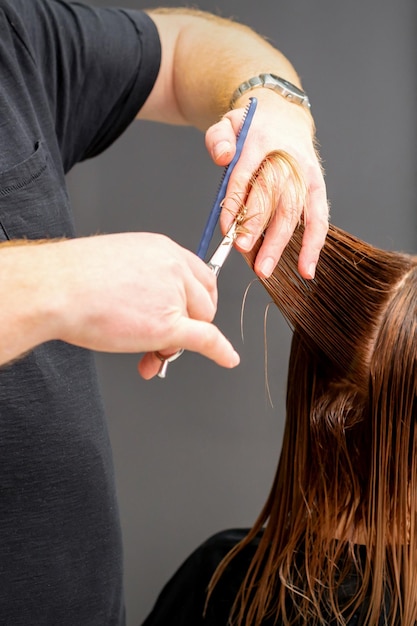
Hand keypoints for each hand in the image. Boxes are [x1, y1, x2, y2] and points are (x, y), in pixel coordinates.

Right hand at [43, 233, 238, 377]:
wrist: (57, 288)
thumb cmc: (74, 278)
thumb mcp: (118, 266)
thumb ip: (144, 281)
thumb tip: (149, 303)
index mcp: (162, 249)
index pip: (199, 276)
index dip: (197, 300)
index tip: (193, 313)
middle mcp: (174, 268)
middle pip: (202, 302)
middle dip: (189, 323)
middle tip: (164, 338)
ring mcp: (173, 296)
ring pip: (197, 324)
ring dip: (178, 343)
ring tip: (146, 351)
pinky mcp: (168, 324)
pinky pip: (205, 339)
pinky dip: (219, 351)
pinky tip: (227, 358)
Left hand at [205, 91, 328, 279]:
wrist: (285, 117)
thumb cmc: (252, 129)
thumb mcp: (229, 123)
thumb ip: (219, 138)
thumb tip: (222, 157)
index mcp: (262, 140)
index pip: (246, 174)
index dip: (236, 202)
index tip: (226, 229)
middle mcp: (287, 158)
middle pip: (272, 195)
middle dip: (256, 225)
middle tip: (242, 250)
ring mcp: (305, 175)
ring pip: (292, 212)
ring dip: (278, 243)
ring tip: (264, 268)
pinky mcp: (317, 188)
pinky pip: (318, 220)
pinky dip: (313, 246)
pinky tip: (305, 269)